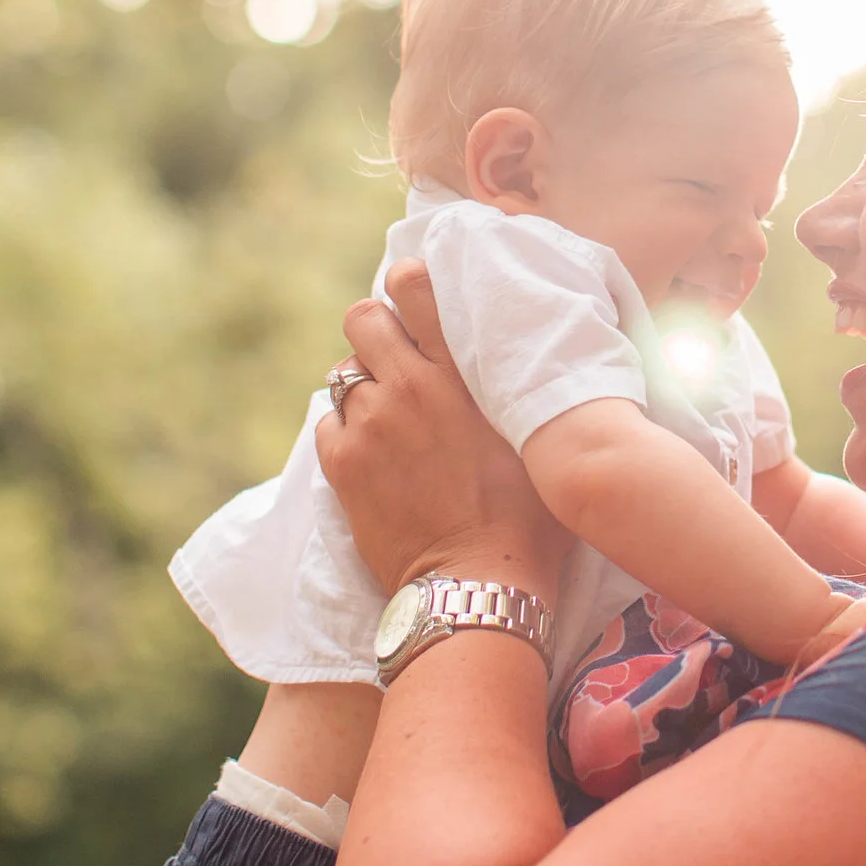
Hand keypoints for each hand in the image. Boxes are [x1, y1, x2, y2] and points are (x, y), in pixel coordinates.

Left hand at [314, 259, 566, 601]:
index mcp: (461, 371)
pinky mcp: (343, 463)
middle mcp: (410, 385)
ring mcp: (371, 423)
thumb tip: (524, 363)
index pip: (414, 288)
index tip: (412, 296)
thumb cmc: (528, 516)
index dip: (406, 283)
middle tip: (397, 361)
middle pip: (363, 319)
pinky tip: (371, 452)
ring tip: (389, 419)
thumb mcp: (537, 435)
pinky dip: (345, 430)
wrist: (479, 581)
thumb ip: (516, 388)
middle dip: (375, 332)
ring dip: (363, 387)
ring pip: (344, 373)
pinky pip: (328, 422)